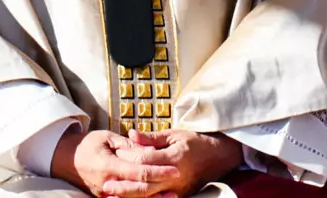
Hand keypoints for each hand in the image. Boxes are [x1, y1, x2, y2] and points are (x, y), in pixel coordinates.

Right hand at [51, 129, 180, 196]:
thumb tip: (146, 150)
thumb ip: (127, 146)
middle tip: (177, 180)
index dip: (158, 171)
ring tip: (172, 195)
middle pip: (139, 190)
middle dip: (160, 186)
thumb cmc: (87, 145)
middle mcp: (108, 184)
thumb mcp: (106, 137)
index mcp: (109, 167)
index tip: (174, 168)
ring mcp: (106, 195)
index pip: (139, 172)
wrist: (65, 159)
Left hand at [113, 129, 242, 196]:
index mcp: (175, 157)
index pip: (147, 160)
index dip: (130, 158)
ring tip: (114, 194)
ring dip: (132, 195)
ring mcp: (179, 189)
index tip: (116, 154)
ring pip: (152, 196)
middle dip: (125, 186)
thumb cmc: (196, 142)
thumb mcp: (175, 135)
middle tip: (107, 185)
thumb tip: (131, 135)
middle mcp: (176, 176)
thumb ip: (152, 138)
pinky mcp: (180, 195)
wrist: (219, 157)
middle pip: (146, 184)